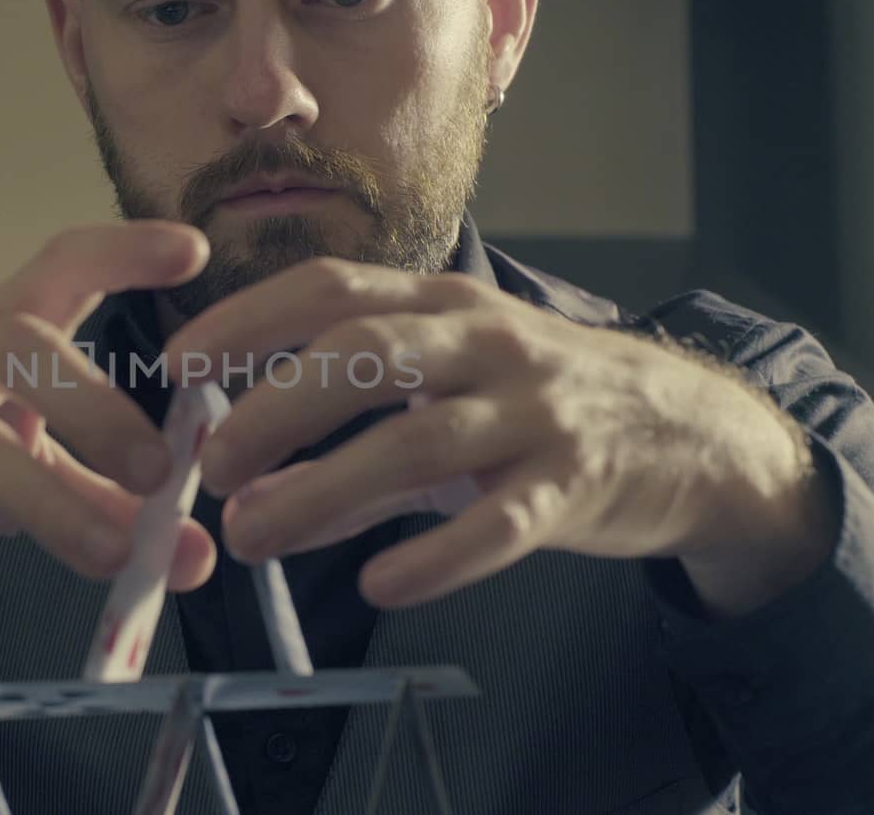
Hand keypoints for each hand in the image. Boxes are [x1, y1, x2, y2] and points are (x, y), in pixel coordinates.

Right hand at [0, 222, 217, 590]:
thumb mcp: (25, 455)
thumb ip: (109, 500)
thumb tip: (197, 557)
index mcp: (2, 328)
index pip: (62, 265)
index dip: (123, 253)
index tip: (192, 250)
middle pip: (19, 346)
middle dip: (94, 406)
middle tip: (157, 474)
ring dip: (42, 498)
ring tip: (108, 556)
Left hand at [165, 259, 831, 613]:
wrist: (694, 433)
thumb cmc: (545, 402)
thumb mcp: (453, 393)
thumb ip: (355, 440)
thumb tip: (255, 494)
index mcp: (445, 303)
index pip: (331, 288)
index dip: (247, 320)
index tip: (178, 365)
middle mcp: (486, 342)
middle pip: (365, 352)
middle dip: (274, 406)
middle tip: (207, 466)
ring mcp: (535, 412)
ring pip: (417, 441)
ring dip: (324, 490)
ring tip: (253, 534)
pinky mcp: (576, 485)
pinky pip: (499, 523)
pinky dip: (435, 556)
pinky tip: (379, 586)